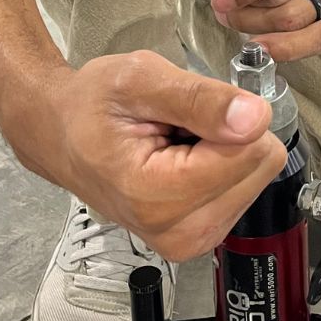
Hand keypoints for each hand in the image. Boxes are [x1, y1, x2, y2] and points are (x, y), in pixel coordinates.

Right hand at [19, 51, 287, 260]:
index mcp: (158, 197)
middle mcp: (179, 233)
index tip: (180, 113)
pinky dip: (216, 168)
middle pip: (259, 166)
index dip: (224, 116)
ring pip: (256, 176)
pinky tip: (178, 160)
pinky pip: (243, 188)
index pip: (251, 150)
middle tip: (174, 128)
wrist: (61, 135)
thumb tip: (256, 118)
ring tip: (172, 143)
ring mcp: (190, 241)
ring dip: (219, 151)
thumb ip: (201, 99)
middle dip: (223, 136)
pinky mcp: (199, 238)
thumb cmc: (92, 104)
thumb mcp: (140, 79)